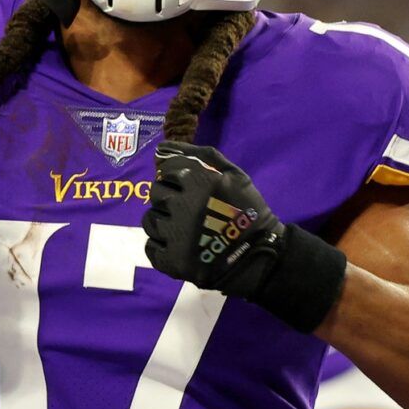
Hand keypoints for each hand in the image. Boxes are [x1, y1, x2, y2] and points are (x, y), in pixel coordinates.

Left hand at [143, 141, 347, 331]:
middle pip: (156, 193)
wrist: (258, 256)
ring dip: (162, 221)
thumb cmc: (246, 210)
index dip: (175, 175)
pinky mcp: (172, 261)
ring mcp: (176, 236)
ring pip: (150, 220)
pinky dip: (161, 246)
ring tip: (181, 227)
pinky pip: (151, 247)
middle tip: (185, 207)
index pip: (166, 168)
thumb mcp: (234, 174)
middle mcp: (183, 206)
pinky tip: (178, 245)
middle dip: (168, 197)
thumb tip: (163, 147)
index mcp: (200, 181)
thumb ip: (200, 155)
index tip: (186, 185)